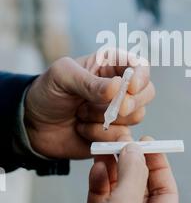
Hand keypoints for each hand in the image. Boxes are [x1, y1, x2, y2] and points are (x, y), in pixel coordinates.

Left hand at [24, 51, 154, 158]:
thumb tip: (118, 87)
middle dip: (129, 103)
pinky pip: (122, 137)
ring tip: (81, 115)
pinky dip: (101, 136)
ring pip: (136, 116)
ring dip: (106, 119)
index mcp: (110, 65)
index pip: (140, 66)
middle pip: (147, 92)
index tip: (130, 87)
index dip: (141, 77)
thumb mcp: (62, 76)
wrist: (32, 125)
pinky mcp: (114, 134)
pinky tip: (82, 129)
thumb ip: (89, 81)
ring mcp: (118, 112)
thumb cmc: (48, 92)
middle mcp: (120, 88)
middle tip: (110, 110)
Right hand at [70, 140, 178, 202]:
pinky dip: (100, 181)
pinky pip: (103, 199)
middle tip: (125, 142)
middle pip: (143, 189)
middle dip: (133, 164)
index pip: (166, 192)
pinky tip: (97, 167)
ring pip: (120, 191)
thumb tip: (135, 149)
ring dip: (115, 168)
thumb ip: (133, 175)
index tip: (148, 143)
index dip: (159, 165)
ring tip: (108, 149)